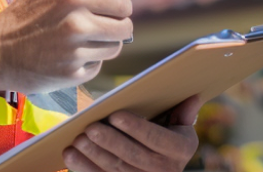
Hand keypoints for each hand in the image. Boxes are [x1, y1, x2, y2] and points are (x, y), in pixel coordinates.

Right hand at [0, 0, 132, 92]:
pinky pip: (96, 66)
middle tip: (106, 27)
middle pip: (124, 28)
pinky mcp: (71, 75)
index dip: (120, 7)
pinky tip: (72, 55)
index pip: (122, 4)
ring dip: (104, 44)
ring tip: (86, 41)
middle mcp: (77, 24)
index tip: (115, 11)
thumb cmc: (21, 17)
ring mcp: (75, 52)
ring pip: (113, 48)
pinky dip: (89, 61)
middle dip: (118, 26)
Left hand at [63, 95, 202, 171]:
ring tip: (77, 139)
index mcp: (180, 150)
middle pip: (132, 155)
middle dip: (109, 141)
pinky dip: (83, 168)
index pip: (156, 138)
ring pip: (115, 170)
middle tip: (89, 128)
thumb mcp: (180, 127)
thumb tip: (192, 97)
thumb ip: (183, 112)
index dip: (135, 127)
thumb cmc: (168, 139)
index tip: (115, 115)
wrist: (163, 171)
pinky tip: (70, 154)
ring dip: (93, 155)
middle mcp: (165, 170)